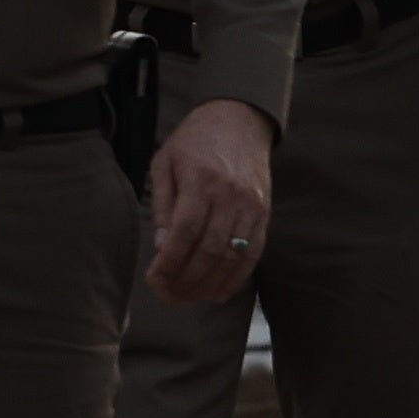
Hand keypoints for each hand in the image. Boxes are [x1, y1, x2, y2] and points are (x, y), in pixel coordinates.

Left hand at [146, 96, 276, 301]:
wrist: (239, 120)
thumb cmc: (195, 141)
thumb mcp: (166, 163)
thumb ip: (164, 206)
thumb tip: (163, 247)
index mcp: (201, 179)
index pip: (185, 233)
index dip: (169, 263)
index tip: (154, 280)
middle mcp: (230, 194)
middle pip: (209, 250)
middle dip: (187, 280)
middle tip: (169, 296)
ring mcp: (252, 205)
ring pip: (233, 257)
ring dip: (209, 284)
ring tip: (188, 297)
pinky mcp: (264, 213)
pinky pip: (254, 253)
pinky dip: (237, 278)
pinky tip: (218, 292)